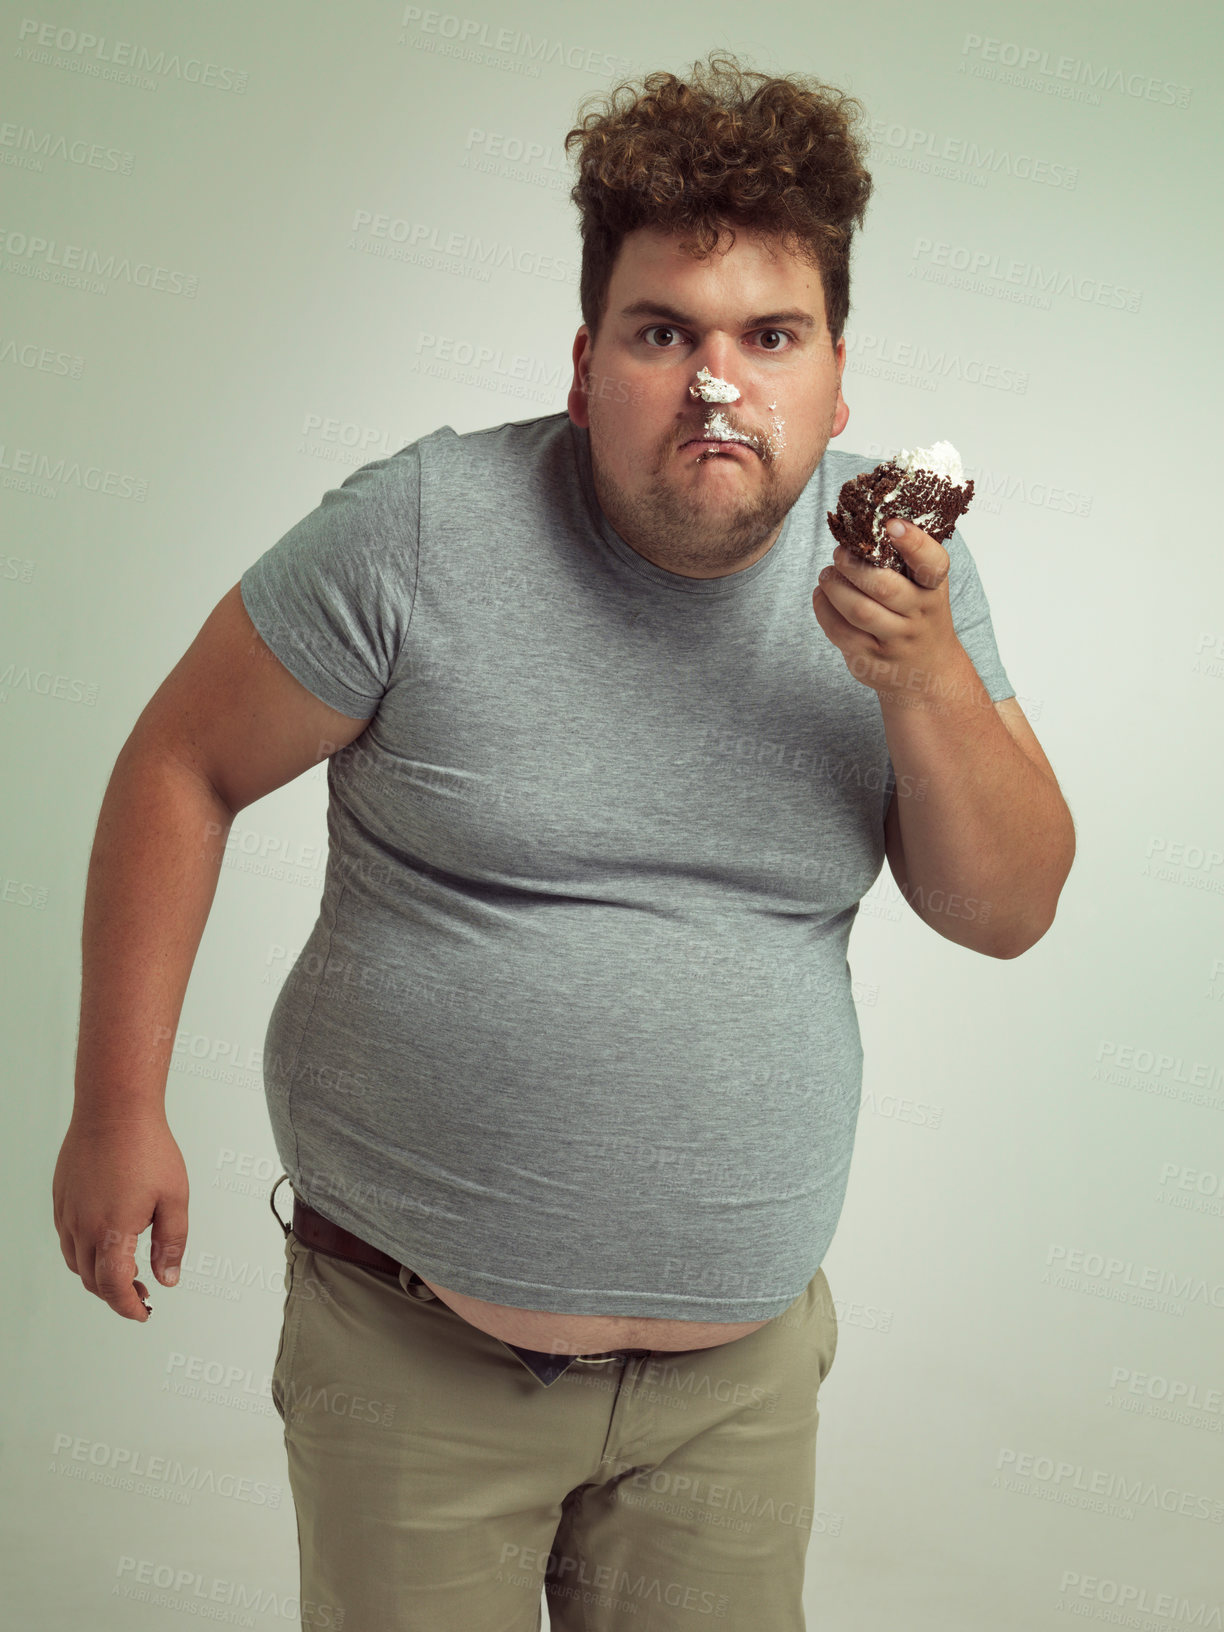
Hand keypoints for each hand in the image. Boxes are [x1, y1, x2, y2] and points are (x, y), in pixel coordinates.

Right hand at [52, 1114, 188, 1321]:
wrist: (114, 1110)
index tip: (143, 1312)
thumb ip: (171, 1244)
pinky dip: (85, 1252)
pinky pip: (68, 1238)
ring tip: (126, 1271)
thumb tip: (167, 1278)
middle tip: (141, 1294)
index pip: (113, 1287)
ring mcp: (67, 1213)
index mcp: (111, 1231)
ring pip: (76, 1261)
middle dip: (116, 1294)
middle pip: (92, 1280)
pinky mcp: (62, 1198)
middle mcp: (82, 1227)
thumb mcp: (175, 1199)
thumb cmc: (147, 1148)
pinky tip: (107, 1240)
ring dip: (98, 1275)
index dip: (128, 1306)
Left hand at [812, 517, 963, 695]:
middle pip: (884, 587)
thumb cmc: (919, 614)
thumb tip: (866, 517)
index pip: (932, 563)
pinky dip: (824, 610)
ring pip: (858, 611)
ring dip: (834, 588)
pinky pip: (841, 633)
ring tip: (826, 575)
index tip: (892, 523)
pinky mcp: (872, 661)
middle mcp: (920, 616)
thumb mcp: (925, 587)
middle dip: (853, 565)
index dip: (914, 542)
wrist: (928, 672)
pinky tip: (822, 596)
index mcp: (934, 589)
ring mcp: (896, 641)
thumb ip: (905, 559)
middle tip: (838, 553)